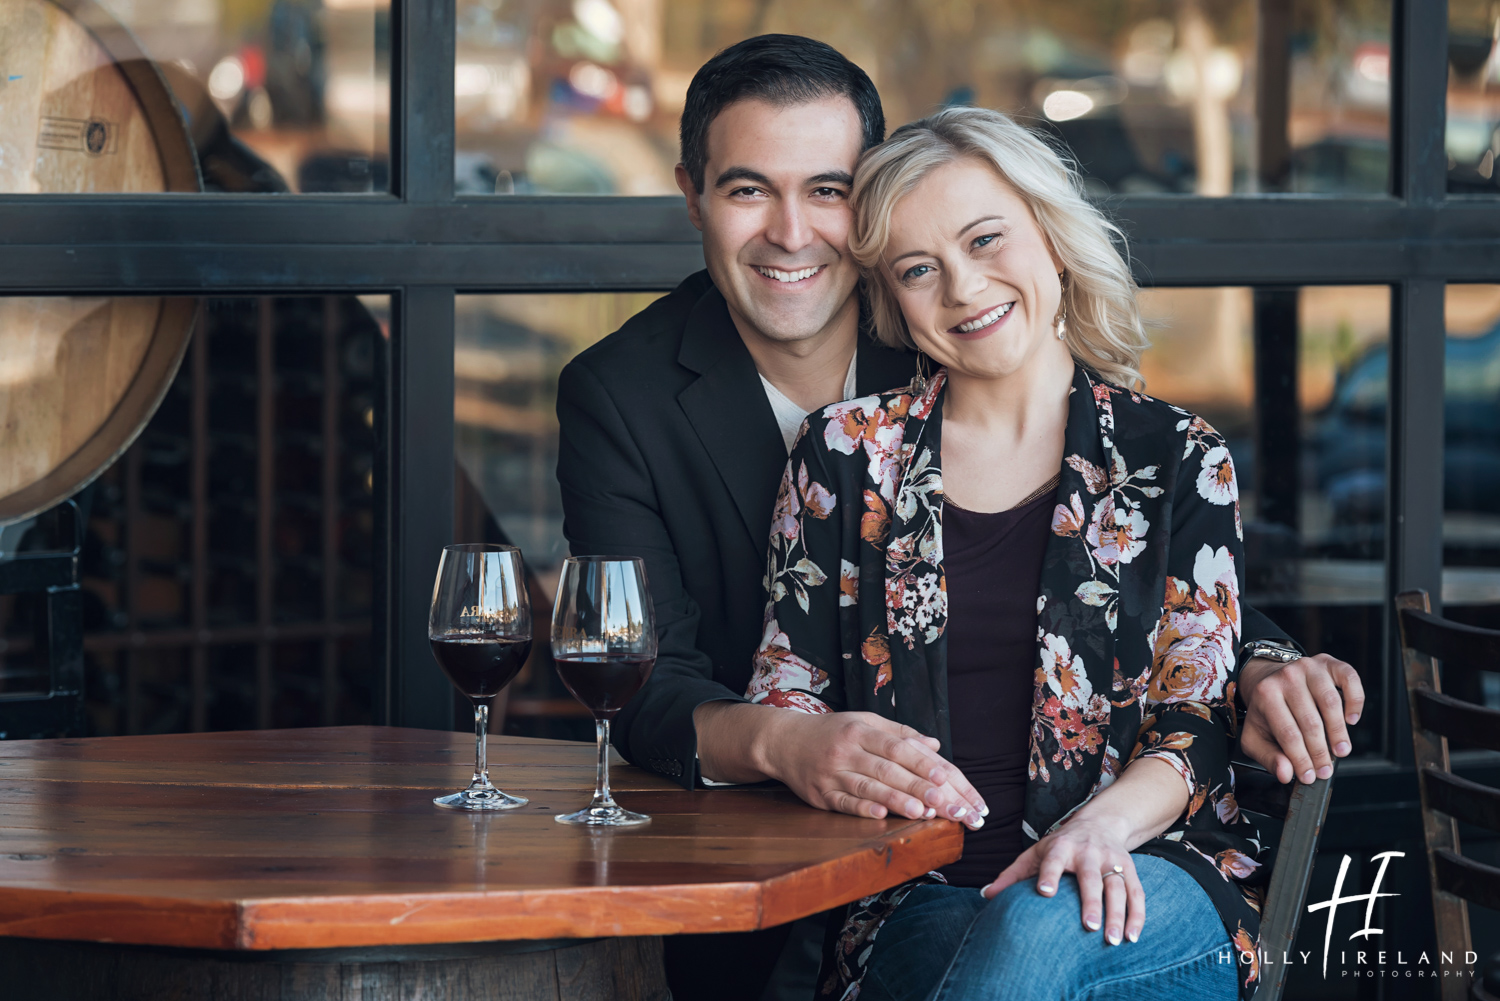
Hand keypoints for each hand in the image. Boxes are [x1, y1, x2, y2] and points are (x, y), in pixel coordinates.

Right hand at [742, 706, 986, 827]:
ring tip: (924, 812)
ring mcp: (832, 773)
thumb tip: (935, 747)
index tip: (947, 778)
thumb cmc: (832, 732)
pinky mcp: (820, 795)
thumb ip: (899, 734)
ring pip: (868, 788)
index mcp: (862, 730)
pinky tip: (881, 817)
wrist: (784, 741)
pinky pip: (843, 803)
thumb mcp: (864, 722)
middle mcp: (847, 750)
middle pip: (888, 770)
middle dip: (921, 787)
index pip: (899, 747)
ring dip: (897, 800)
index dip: (923, 763)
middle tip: (949, 804)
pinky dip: (862, 810)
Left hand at [983, 817, 1143, 946]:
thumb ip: (1012, 875)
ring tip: (1113, 940)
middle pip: (1091, 878)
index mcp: (1061, 847)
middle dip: (1091, 902)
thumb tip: (985, 895)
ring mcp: (1112, 860)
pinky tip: (1132, 936)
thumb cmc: (1061, 845)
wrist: (1101, 822)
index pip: (1053, 860)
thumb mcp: (1035, 852)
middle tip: (1089, 927)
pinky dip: (1137, 915)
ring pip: (1118, 887)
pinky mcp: (1130, 869)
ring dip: (1118, 914)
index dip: (1049, 874)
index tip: (1045, 892)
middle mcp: (1088, 852)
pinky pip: (1137, 893)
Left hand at [1239, 653, 1364, 784]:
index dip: (1302, 759)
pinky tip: (1351, 719)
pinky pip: (1350, 679)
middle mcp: (1287, 676)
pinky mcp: (1329, 663)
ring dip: (1338, 732)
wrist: (1269, 679)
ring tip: (1340, 751)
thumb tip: (1285, 773)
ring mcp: (1309, 667)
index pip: (1288, 734)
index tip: (1310, 777)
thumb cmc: (1266, 712)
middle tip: (1326, 770)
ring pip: (1331, 703)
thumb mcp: (1255, 737)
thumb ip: (1268, 757)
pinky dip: (1355, 700)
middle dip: (1320, 752)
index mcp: (1265, 694)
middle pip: (1310, 721)